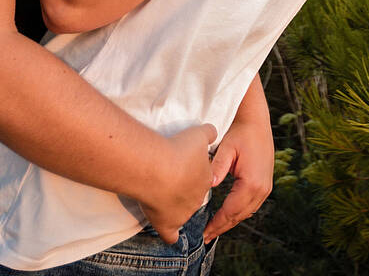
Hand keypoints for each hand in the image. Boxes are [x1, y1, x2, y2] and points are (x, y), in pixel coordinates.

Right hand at [137, 123, 216, 242]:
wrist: (157, 168)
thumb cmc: (177, 150)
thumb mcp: (197, 134)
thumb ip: (207, 133)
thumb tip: (211, 132)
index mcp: (206, 178)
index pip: (203, 178)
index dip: (192, 173)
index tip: (181, 166)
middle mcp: (196, 198)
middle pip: (193, 196)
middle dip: (183, 190)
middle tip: (169, 178)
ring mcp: (183, 213)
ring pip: (182, 213)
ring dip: (174, 207)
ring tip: (162, 197)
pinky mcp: (166, 223)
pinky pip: (170, 235)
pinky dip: (169, 235)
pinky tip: (169, 235)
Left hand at [202, 102, 274, 241]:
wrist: (256, 120)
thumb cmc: (240, 132)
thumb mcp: (226, 148)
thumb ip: (217, 167)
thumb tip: (209, 185)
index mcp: (252, 182)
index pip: (231, 211)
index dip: (217, 223)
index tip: (204, 233)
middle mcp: (262, 188)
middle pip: (240, 215)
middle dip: (223, 227)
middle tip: (206, 236)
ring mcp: (266, 186)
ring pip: (247, 212)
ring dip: (231, 221)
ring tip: (215, 229)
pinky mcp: (266, 183)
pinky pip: (252, 204)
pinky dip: (239, 212)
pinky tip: (229, 215)